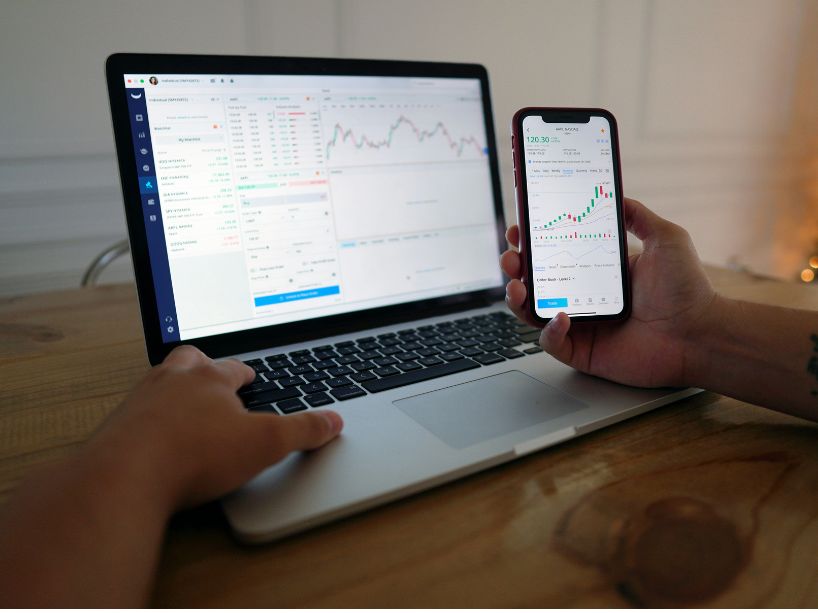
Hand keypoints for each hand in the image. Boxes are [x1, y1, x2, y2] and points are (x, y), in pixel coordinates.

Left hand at [93, 345, 342, 509]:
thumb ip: (302, 430)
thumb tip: (333, 420)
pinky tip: (154, 436)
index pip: (233, 367)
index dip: (245, 373)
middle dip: (202, 366)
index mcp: (209, 378)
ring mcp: (139, 402)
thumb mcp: (264, 444)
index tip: (250, 376)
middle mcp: (171, 381)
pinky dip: (147, 418)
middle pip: (188, 361)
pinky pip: (134, 412)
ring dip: (172, 388)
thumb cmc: (195, 453)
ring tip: (183, 402)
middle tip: (210, 375)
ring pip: (158, 382)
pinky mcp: (115, 427)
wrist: (125, 477)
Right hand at [500, 198, 716, 387]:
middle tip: (511, 258)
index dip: (532, 242)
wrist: (701, 334)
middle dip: (515, 267)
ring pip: (533, 313)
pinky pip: (552, 342)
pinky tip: (560, 317)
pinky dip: (549, 331)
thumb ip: (638, 215)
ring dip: (517, 299)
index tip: (520, 229)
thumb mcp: (665, 239)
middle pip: (535, 281)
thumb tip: (615, 194)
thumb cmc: (686, 290)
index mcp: (595, 270)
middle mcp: (582, 296)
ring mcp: (580, 324)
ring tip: (517, 288)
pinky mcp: (582, 351)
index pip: (553, 253)